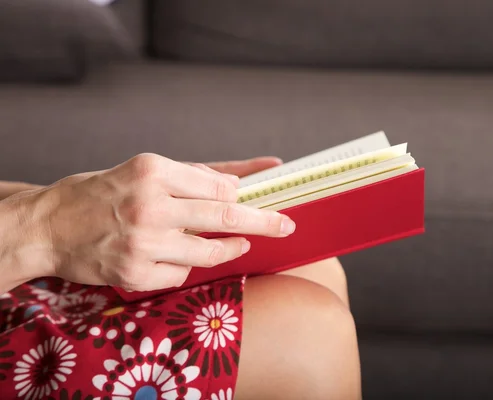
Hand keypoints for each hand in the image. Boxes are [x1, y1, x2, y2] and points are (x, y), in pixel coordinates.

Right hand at [14, 153, 294, 291]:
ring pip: (209, 252)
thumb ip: (202, 173)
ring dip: (230, 248)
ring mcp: (143, 243)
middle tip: (286, 225)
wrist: (49, 226)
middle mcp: (150, 205)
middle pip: (225, 216)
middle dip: (264, 222)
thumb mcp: (148, 170)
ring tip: (238, 244)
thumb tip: (253, 173)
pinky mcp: (135, 274)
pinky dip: (185, 265)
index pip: (221, 186)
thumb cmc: (103, 192)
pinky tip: (171, 255)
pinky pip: (182, 274)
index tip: (267, 199)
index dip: (246, 195)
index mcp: (153, 171)